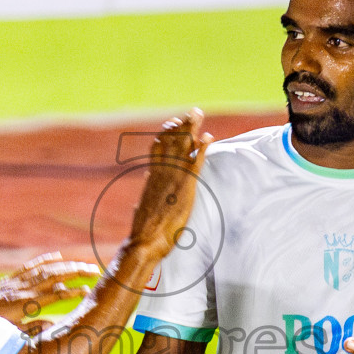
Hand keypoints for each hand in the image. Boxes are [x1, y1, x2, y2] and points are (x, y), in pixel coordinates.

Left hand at [0, 252, 99, 334]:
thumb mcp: (8, 335)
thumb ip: (29, 330)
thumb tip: (52, 326)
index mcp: (24, 305)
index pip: (54, 295)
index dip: (72, 292)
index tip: (88, 291)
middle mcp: (21, 289)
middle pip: (54, 276)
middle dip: (76, 272)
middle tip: (95, 271)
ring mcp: (15, 282)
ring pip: (45, 269)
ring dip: (66, 265)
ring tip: (84, 265)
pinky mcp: (9, 280)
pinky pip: (31, 266)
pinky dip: (46, 260)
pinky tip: (58, 257)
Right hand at [126, 109, 212, 255]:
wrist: (145, 241)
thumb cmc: (145, 232)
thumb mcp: (144, 208)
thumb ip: (147, 194)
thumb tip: (145, 188)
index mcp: (151, 178)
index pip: (157, 149)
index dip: (167, 134)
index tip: (174, 124)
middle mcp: (160, 173)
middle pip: (170, 142)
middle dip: (181, 125)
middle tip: (192, 112)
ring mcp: (172, 178)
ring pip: (181, 147)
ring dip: (191, 128)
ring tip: (199, 114)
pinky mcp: (183, 187)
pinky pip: (194, 162)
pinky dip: (202, 148)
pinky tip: (209, 137)